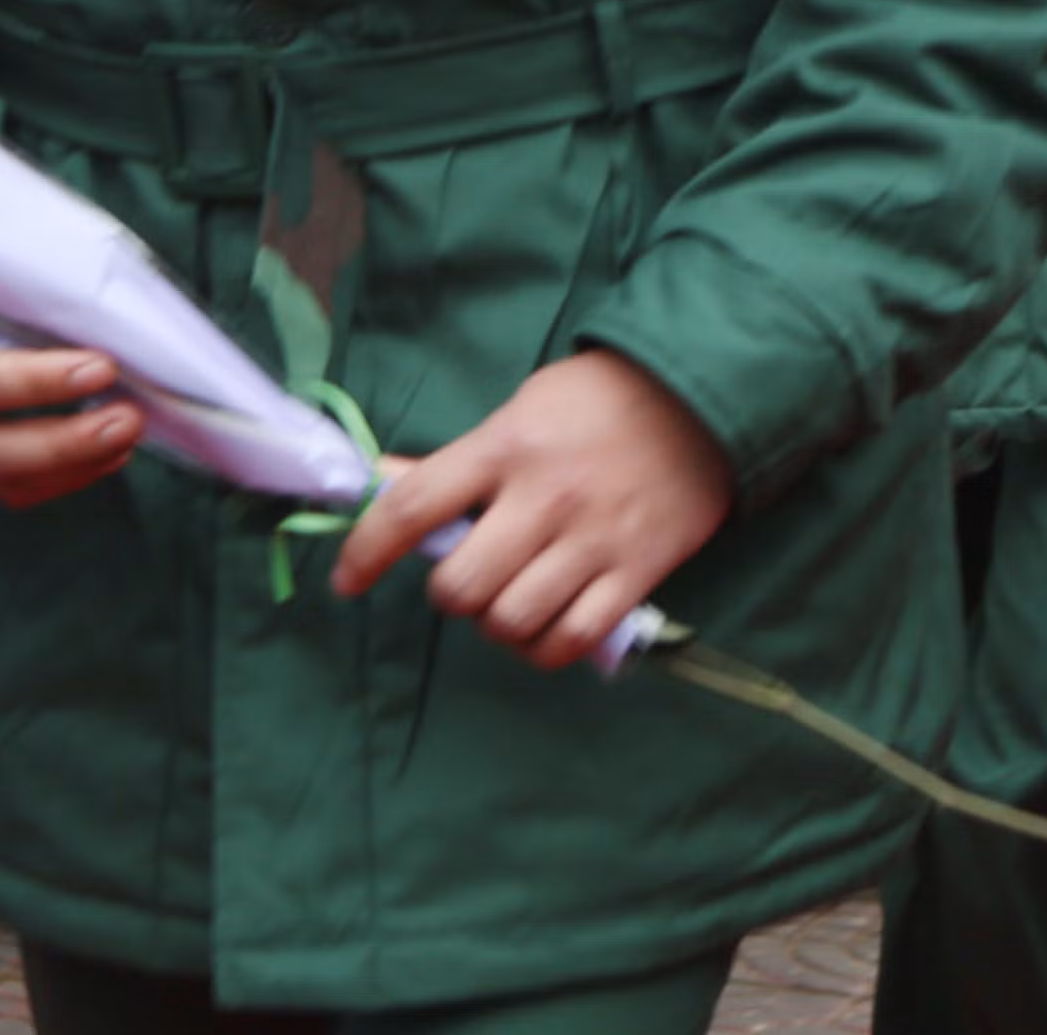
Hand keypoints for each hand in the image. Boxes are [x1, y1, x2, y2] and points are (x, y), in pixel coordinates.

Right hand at [0, 310, 139, 507]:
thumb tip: (78, 293)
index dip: (39, 382)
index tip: (101, 367)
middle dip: (68, 441)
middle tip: (128, 419)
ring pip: (4, 480)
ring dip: (75, 465)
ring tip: (126, 437)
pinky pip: (10, 489)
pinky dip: (64, 478)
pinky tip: (105, 455)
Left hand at [331, 350, 732, 673]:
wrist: (701, 399)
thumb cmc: (596, 401)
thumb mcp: (518, 410)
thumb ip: (457, 460)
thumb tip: (382, 483)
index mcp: (503, 448)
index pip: (414, 506)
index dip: (366, 549)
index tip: (346, 579)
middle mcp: (543, 498)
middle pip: (461, 584)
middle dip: (447, 595)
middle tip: (462, 580)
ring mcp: (591, 541)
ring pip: (512, 621)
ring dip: (495, 624)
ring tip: (506, 602)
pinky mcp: (635, 574)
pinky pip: (572, 639)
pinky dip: (545, 648)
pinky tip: (544, 628)